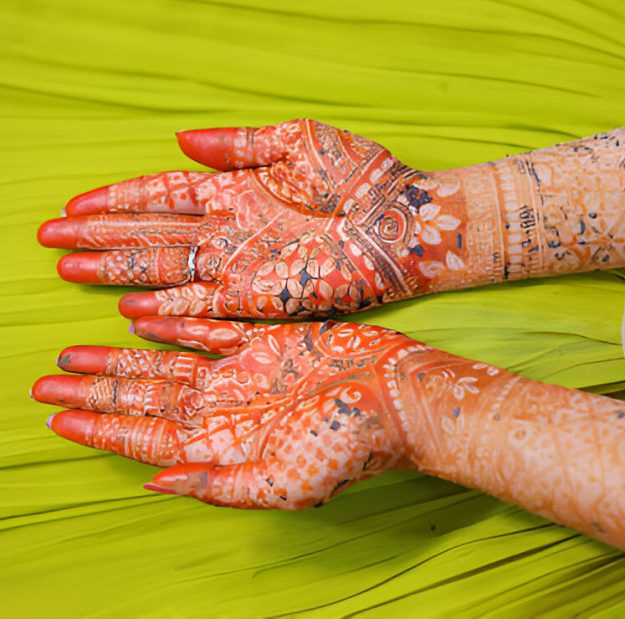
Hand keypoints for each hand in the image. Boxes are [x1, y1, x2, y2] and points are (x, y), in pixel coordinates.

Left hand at [30, 318, 418, 507]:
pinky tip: (142, 317)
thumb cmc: (351, 445)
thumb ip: (219, 485)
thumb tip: (156, 482)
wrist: (401, 398)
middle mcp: (225, 409)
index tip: (55, 416)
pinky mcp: (267, 342)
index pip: (143, 438)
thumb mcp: (284, 482)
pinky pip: (209, 330)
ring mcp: (244, 373)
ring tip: (76, 352)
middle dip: (94, 390)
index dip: (98, 427)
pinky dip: (175, 322)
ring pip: (166, 363)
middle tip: (46, 379)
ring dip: (122, 358)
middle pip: (144, 398)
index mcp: (223, 444)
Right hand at [38, 120, 469, 317]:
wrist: (403, 219)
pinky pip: (206, 305)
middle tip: (50, 240)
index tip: (74, 205)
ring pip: (167, 269)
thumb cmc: (359, 176)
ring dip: (119, 271)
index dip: (118, 200)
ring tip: (71, 269)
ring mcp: (244, 265)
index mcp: (237, 188)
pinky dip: (170, 309)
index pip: (162, 194)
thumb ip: (239, 145)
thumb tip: (181, 140)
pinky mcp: (264, 297)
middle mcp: (232, 229)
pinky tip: (133, 311)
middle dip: (101, 237)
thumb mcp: (297, 142)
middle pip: (152, 234)